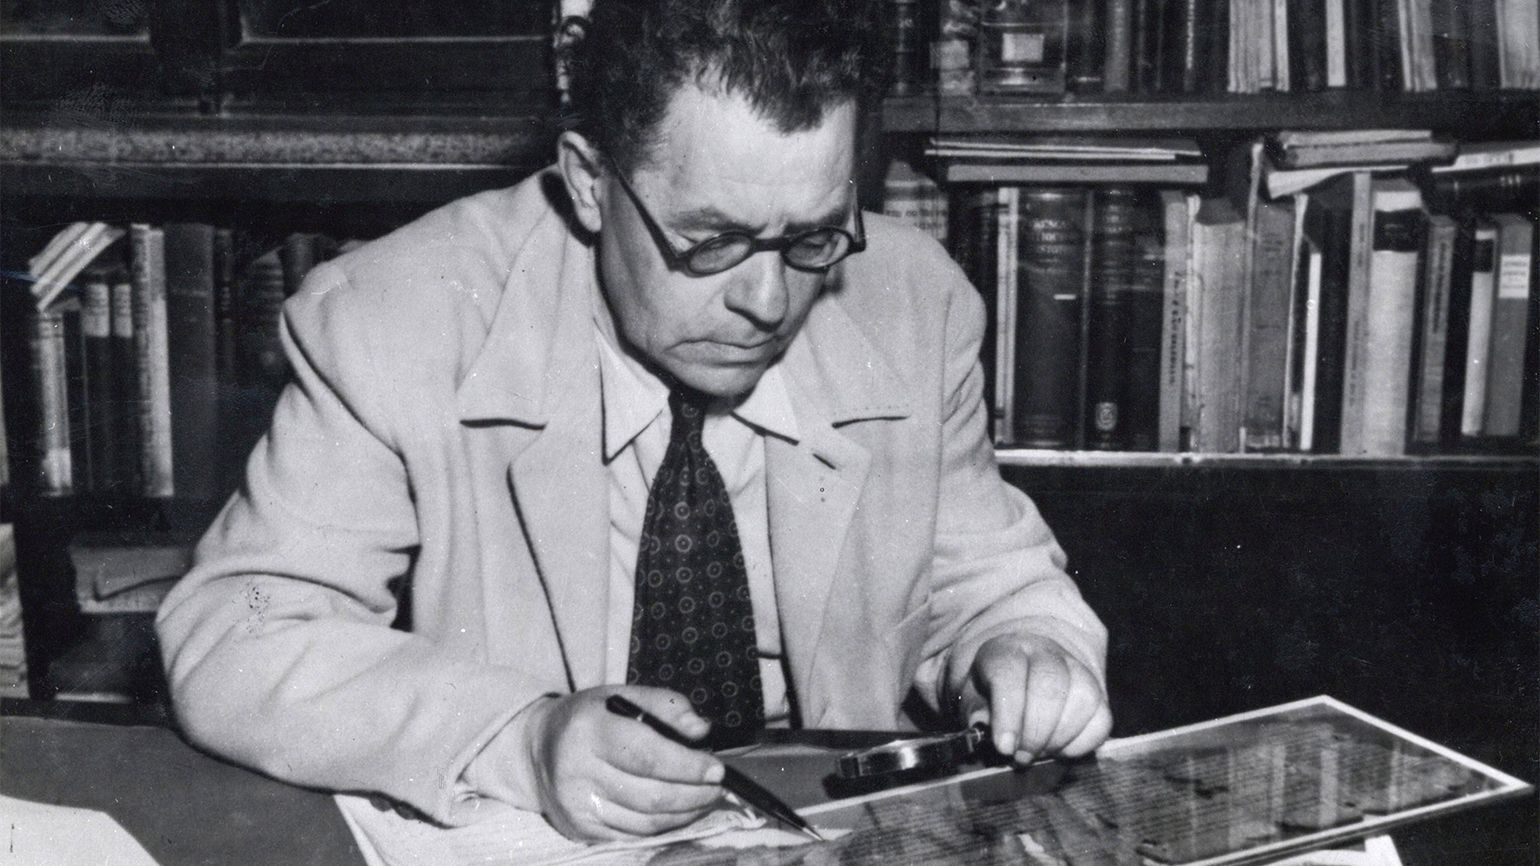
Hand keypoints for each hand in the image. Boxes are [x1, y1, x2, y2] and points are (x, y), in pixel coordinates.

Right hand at [525, 686, 725, 840]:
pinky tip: (680, 811)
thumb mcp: (624, 696)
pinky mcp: (580, 829)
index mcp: (589, 729)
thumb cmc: (591, 718)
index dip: (688, 766)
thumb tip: (701, 731)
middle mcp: (577, 771)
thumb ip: (666, 706)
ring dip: (685, 813)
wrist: (537, 749)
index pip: (647, 755)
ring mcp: (577, 806)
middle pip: (650, 795)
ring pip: (645, 822)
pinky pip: (633, 835)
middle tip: (718, 787)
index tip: (717, 769)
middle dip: (694, 794)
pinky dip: (664, 826)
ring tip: (706, 798)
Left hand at [958, 633, 1111, 762]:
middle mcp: (1046, 653)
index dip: (1008, 715)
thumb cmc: (992, 692)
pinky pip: (1101, 720)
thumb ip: (978, 716)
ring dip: (1059, 738)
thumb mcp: (973, 699)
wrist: (1021, 674)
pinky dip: (1081, 744)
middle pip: (1051, 686)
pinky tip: (1059, 750)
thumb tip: (992, 737)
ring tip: (1039, 754)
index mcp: (1007, 650)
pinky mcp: (1098, 694)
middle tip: (1022, 757)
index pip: (1009, 674)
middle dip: (1035, 732)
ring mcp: (1077, 670)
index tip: (1005, 748)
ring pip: (1083, 699)